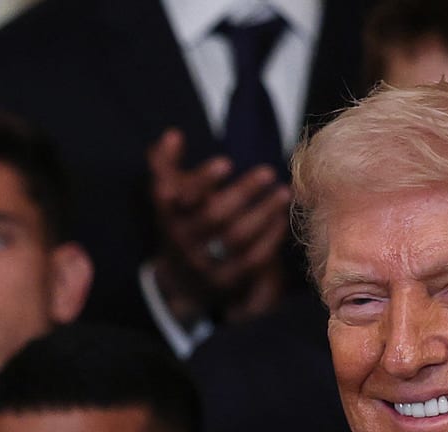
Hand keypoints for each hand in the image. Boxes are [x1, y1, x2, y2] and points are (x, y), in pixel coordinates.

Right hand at [147, 130, 289, 325]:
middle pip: (213, 217)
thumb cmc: (182, 221)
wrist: (182, 279)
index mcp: (169, 215)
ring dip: (263, 214)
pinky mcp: (225, 281)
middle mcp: (183, 241)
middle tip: (268, 172)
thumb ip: (165, 163)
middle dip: (242, 193)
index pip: (179, 197)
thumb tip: (172, 134)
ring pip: (236, 238)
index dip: (201, 180)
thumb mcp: (167, 194)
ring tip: (283, 192)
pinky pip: (251, 261)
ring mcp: (204, 264)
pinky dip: (269, 239)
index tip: (226, 162)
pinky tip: (281, 219)